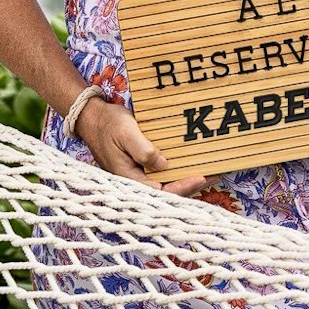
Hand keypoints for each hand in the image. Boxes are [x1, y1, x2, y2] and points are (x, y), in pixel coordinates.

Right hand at [74, 100, 206, 194]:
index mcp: (129, 178)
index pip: (160, 191)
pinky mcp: (143, 167)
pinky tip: (194, 164)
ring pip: (168, 183)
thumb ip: (142, 150)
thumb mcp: (126, 132)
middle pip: (168, 191)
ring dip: (188, 179)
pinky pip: (164, 173)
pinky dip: (180, 170)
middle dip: (192, 186)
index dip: (182, 187)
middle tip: (215, 175)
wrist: (93, 118)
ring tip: (212, 172)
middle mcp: (136, 180)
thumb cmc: (108, 124)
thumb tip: (162, 165)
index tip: (201, 177)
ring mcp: (140, 174)